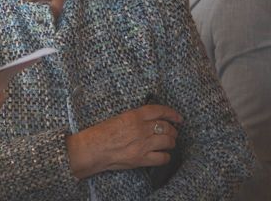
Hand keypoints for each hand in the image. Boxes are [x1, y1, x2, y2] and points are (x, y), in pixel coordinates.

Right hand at [67, 104, 182, 178]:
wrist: (92, 149)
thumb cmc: (101, 133)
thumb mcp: (119, 118)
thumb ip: (136, 118)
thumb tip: (152, 120)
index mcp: (133, 116)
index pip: (159, 111)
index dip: (172, 113)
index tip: (178, 117)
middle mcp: (140, 129)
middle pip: (166, 127)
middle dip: (172, 130)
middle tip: (172, 132)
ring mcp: (142, 145)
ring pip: (168, 142)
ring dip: (171, 142)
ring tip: (168, 143)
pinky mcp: (141, 159)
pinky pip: (163, 158)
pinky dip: (166, 156)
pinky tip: (162, 155)